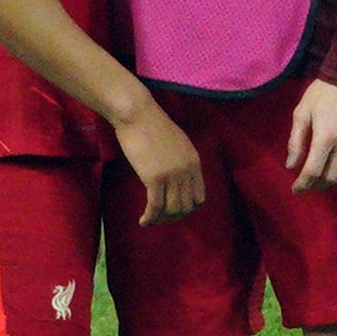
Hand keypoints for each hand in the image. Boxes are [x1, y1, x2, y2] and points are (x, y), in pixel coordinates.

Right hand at [115, 104, 204, 224]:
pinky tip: (142, 221)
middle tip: (160, 219)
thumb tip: (177, 179)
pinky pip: (155, 206)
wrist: (137, 114)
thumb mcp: (176, 142)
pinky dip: (149, 217)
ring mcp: (172, 175)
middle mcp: (187, 170)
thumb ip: (181, 160)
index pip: (199, 197)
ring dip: (161, 219)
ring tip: (150, 220)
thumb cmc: (151, 125)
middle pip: (186, 206)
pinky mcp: (154, 178)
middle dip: (173, 217)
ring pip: (172, 209)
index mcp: (194, 161)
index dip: (187, 208)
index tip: (173, 211)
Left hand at [285, 79, 336, 191]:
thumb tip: (291, 166)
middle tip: (310, 182)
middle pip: (332, 177)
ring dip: (335, 177)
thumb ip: (296, 141)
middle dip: (318, 184)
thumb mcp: (302, 112)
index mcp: (325, 136)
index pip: (313, 171)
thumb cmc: (323, 93)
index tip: (297, 189)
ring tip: (326, 172)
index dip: (303, 184)